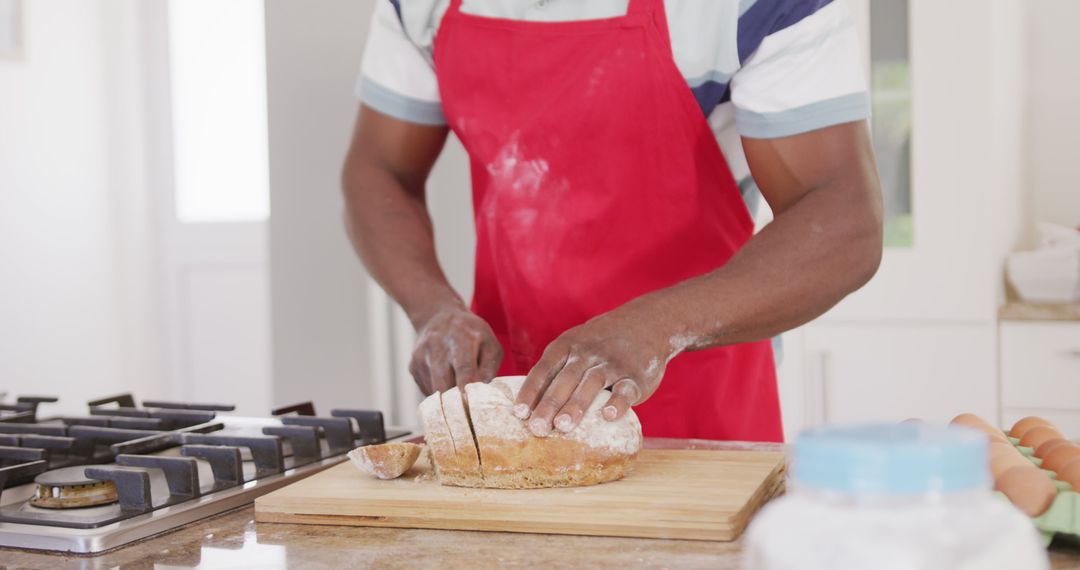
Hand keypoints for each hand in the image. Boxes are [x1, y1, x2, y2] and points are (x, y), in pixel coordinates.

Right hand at [409, 306, 502, 394]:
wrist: (440, 316)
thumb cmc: (471, 334)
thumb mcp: (490, 344)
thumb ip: (489, 369)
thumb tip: (482, 396)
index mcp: (462, 338)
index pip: (463, 366)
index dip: (466, 386)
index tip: (469, 403)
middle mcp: (437, 345)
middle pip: (442, 382)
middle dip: (454, 403)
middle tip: (467, 414)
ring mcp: (421, 355)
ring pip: (433, 390)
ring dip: (447, 401)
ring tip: (459, 393)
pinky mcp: (412, 366)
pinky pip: (426, 390)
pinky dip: (439, 394)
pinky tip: (446, 381)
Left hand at [513, 302, 681, 436]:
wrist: (647, 323)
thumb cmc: (600, 343)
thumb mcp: (575, 344)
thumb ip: (556, 369)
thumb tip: (529, 404)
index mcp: (567, 346)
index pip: (544, 369)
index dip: (531, 391)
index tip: (519, 413)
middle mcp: (587, 353)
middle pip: (564, 380)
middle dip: (549, 405)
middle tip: (537, 428)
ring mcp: (612, 363)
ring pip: (591, 384)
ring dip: (576, 405)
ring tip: (563, 427)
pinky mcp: (635, 376)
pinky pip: (625, 389)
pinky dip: (618, 402)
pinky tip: (609, 416)